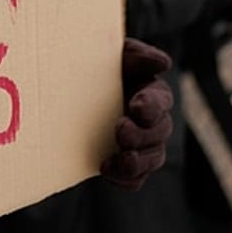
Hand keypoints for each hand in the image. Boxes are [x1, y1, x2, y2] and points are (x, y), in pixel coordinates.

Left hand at [100, 38, 173, 190]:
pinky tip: (106, 171)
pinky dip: (124, 179)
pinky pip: (135, 179)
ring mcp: (141, 145)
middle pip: (160, 133)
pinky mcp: (126, 164)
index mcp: (151, 92)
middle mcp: (151, 121)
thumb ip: (136, 54)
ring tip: (121, 159)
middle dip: (142, 134)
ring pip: (152, 159)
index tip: (136, 105)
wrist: (68, 87)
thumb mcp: (113, 53)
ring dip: (138, 161)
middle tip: (121, 129)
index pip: (161, 100)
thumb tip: (163, 63)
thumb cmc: (95, 65)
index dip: (152, 105)